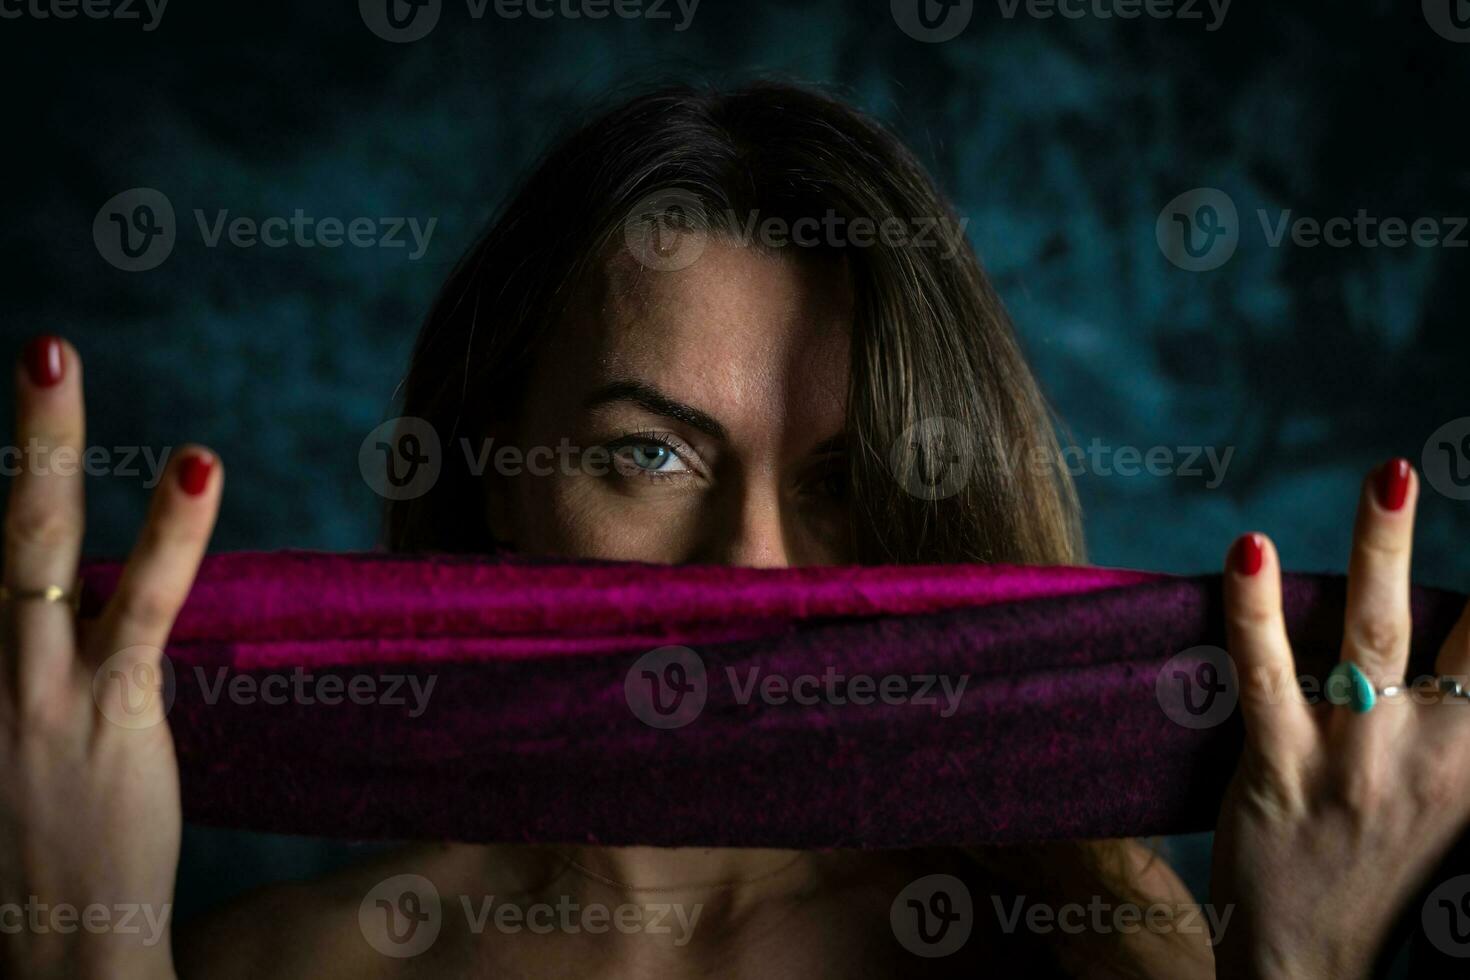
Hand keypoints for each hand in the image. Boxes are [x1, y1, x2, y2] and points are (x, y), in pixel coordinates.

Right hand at [0, 337, 220, 979]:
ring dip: (42, 447)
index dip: (10, 494)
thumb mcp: (9, 744)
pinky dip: (169, 534)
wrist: (51, 956)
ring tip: (45, 355)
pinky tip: (196, 465)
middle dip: (17, 439)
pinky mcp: (103, 714)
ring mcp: (26, 691)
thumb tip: (64, 602)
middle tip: (38, 347)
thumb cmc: (29, 850)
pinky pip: (138, 606)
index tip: (33, 420)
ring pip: (31, 549)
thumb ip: (25, 662)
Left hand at [1210, 459, 1469, 977]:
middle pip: (1456, 632)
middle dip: (1452, 554)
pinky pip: (1266, 675)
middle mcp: (1432, 753)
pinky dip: (1256, 610)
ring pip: (1373, 636)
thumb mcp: (1446, 795)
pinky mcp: (1280, 768)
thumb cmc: (1375, 860)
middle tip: (1432, 472)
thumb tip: (1453, 634)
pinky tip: (1246, 548)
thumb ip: (1453, 717)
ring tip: (1390, 475)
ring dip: (1381, 550)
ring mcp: (1356, 760)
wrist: (1309, 961)